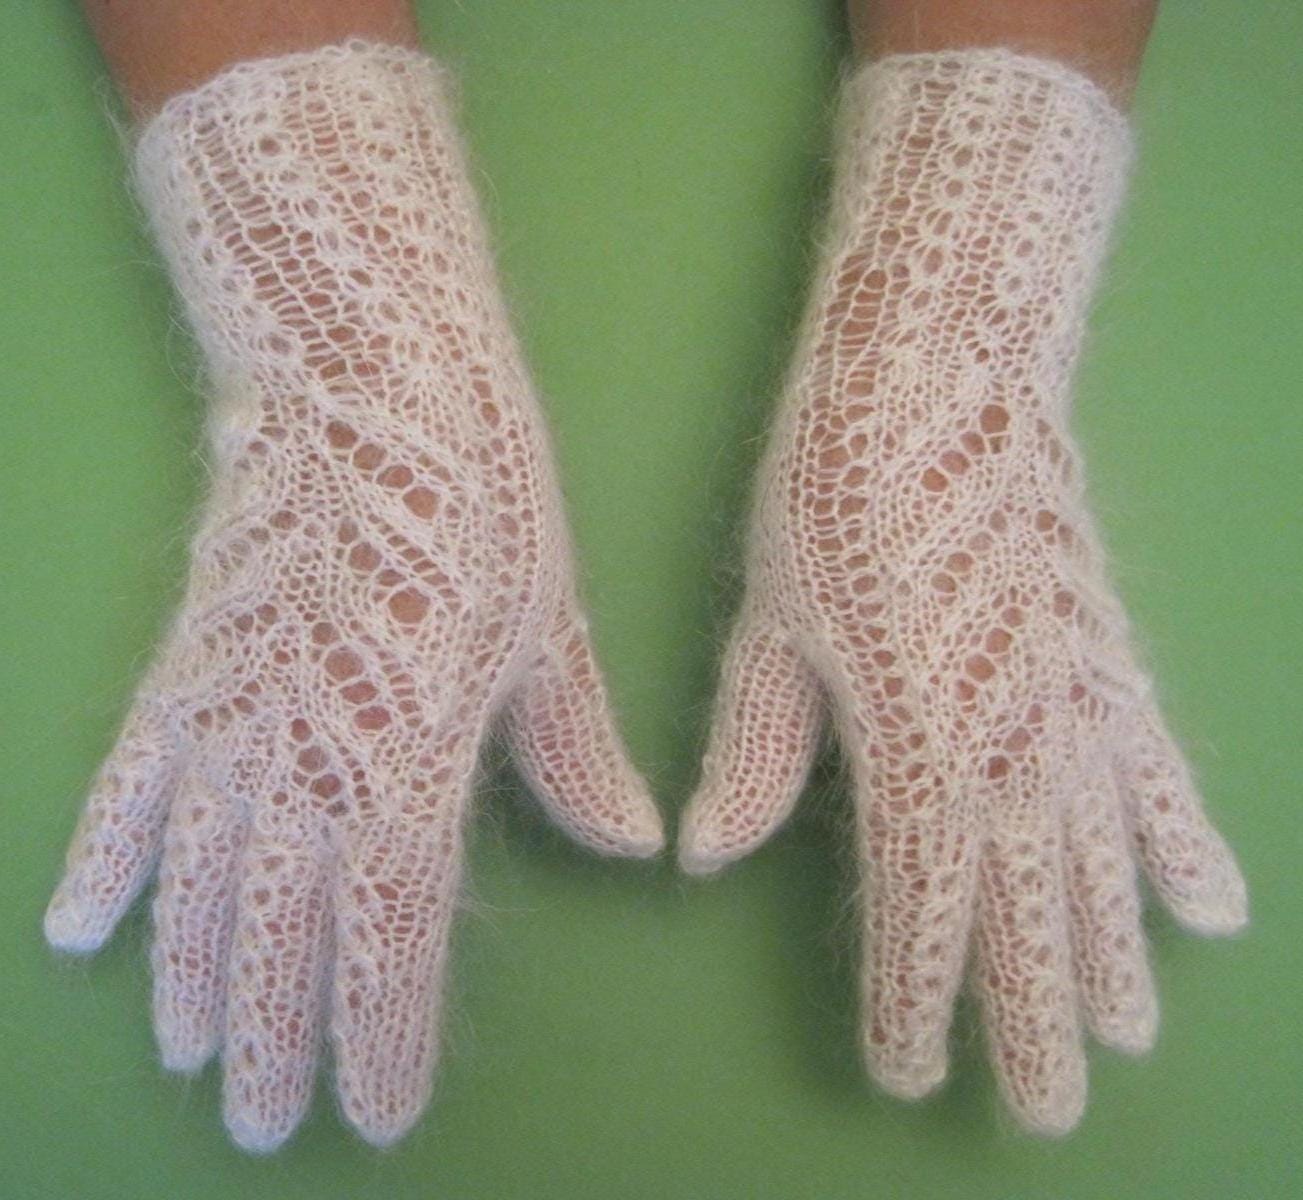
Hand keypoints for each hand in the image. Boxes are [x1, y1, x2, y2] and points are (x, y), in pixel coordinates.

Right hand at [43, 42, 661, 1151]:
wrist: (365, 380)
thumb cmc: (480, 500)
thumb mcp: (548, 628)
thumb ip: (569, 752)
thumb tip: (625, 845)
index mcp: (411, 761)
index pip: (390, 936)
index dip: (382, 1034)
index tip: (375, 1115)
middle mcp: (308, 758)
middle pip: (281, 932)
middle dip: (274, 1036)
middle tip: (262, 1125)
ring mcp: (231, 712)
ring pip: (199, 880)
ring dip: (191, 976)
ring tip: (184, 1055)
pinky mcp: (187, 661)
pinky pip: (131, 780)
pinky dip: (105, 855)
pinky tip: (77, 930)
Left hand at [679, 50, 1245, 1133]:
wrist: (940, 380)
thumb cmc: (832, 499)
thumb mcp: (770, 630)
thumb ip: (758, 754)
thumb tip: (707, 856)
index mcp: (913, 754)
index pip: (918, 915)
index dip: (915, 1004)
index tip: (911, 1075)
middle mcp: (1011, 751)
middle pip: (1028, 918)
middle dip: (1033, 1021)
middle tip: (1048, 1115)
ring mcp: (1077, 709)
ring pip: (1104, 868)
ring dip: (1115, 961)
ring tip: (1131, 1039)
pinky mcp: (1112, 663)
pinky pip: (1160, 778)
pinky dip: (1186, 845)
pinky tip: (1218, 912)